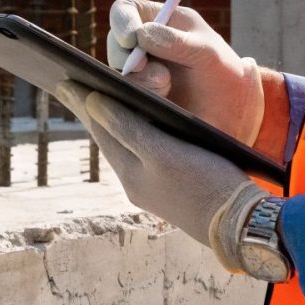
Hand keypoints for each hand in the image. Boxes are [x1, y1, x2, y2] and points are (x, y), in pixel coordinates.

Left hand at [58, 80, 272, 274]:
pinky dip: (130, 136)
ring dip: (109, 124)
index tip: (64, 79)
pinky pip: (140, 157)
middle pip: (108, 139)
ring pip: (123, 149)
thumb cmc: (208, 183)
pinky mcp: (171, 192)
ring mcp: (152, 190)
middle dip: (90, 112)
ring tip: (96, 104)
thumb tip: (93, 104)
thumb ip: (129, 128)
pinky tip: (135, 130)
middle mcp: (136, 183)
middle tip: (69, 87)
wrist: (240, 225)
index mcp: (131, 173)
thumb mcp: (166, 152)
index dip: (83, 103)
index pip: (100, 129)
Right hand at [106, 0, 266, 144]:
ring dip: (141, 82)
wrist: (230, 115)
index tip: (131, 40)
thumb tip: (142, 34)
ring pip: (119, 72)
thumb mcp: (209, 55)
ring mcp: (141, 69)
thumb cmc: (224, 76)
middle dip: (128, 59)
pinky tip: (163, 100)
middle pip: (115, 43)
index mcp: (164, 21)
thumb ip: (178, 42)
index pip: (127, 9)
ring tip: (167, 87)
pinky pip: (123, 94)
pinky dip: (139, 98)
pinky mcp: (138, 94)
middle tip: (155, 73)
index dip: (122, 22)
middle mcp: (147, 43)